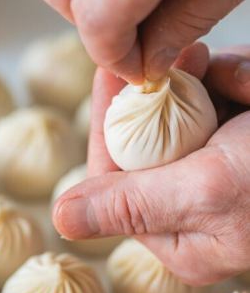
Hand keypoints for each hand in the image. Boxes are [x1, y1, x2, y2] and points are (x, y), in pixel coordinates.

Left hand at [52, 43, 249, 284]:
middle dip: (163, 93)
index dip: (107, 119)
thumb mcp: (210, 192)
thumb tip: (61, 218)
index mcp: (176, 231)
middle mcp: (191, 202)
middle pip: (146, 135)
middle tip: (183, 61)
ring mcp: (220, 164)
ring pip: (183, 107)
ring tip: (233, 76)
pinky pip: (221, 94)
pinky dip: (240, 78)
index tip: (109, 71)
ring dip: (207, 82)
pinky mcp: (244, 133)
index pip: (113, 172)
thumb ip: (134, 205)